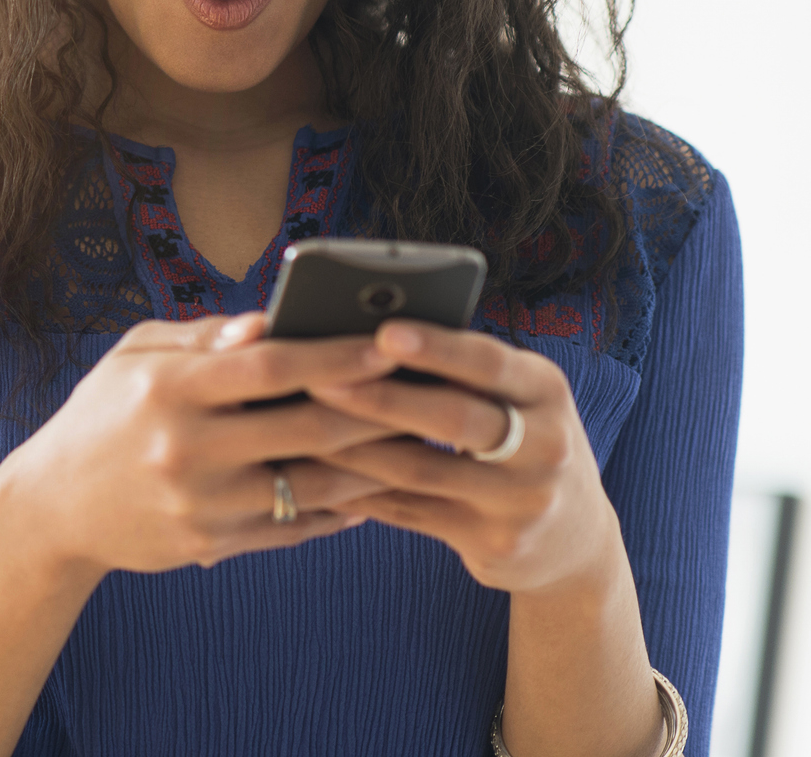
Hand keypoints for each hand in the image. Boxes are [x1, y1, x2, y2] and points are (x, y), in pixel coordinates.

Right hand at [4, 312, 406, 576]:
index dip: (333, 354)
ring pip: (314, 484)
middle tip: (427, 393)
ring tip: (415, 441)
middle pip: (305, 427)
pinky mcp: (211, 545)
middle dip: (374, 409)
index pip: (267, 366)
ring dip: (372, 464)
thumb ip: (205, 338)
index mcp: (167, 389)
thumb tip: (275, 322)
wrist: (53, 507)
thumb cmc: (101, 415)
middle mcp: (187, 448)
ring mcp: (202, 503)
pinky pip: (295, 526)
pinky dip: (339, 509)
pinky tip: (369, 489)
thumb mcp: (134, 356)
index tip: (386, 343)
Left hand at [306, 320, 623, 595]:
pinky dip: (355, 490)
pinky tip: (313, 472)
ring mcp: (523, 501)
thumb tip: (362, 327)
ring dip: (350, 447)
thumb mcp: (516, 397)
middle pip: (453, 418)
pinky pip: (408, 512)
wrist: (576, 539)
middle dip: (379, 397)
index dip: (436, 348)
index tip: (383, 332)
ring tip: (296, 423)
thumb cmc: (520, 440)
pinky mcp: (495, 543)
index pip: (488, 362)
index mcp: (546, 388)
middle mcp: (547, 445)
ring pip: (419, 470)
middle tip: (315, 378)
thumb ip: (459, 368)